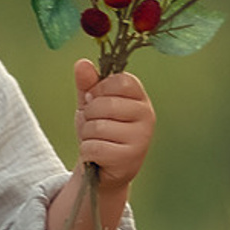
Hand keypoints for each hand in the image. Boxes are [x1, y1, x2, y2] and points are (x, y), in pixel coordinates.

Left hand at [73, 58, 154, 187]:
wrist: (103, 166)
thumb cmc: (100, 130)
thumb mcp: (91, 104)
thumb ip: (87, 84)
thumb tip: (81, 63)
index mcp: (140, 97)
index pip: (121, 80)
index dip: (100, 89)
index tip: (96, 99)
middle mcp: (147, 115)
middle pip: (105, 104)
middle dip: (89, 115)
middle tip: (94, 125)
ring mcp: (142, 137)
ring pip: (98, 127)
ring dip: (87, 135)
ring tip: (96, 140)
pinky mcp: (131, 158)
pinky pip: (95, 147)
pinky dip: (87, 151)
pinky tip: (96, 155)